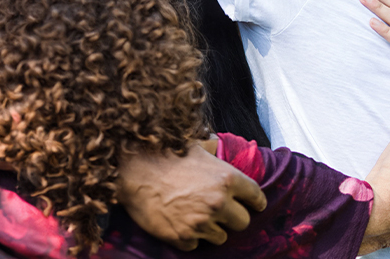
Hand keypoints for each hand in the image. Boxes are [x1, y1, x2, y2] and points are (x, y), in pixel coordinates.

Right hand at [117, 143, 266, 249]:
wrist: (134, 171)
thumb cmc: (164, 155)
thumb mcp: (195, 147)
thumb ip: (213, 151)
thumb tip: (218, 144)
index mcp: (227, 178)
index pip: (256, 196)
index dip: (254, 201)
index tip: (253, 204)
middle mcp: (219, 202)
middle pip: (243, 222)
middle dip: (232, 217)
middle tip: (218, 210)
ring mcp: (201, 222)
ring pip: (221, 237)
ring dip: (211, 228)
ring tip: (194, 214)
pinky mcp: (183, 237)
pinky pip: (196, 245)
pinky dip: (190, 237)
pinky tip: (179, 222)